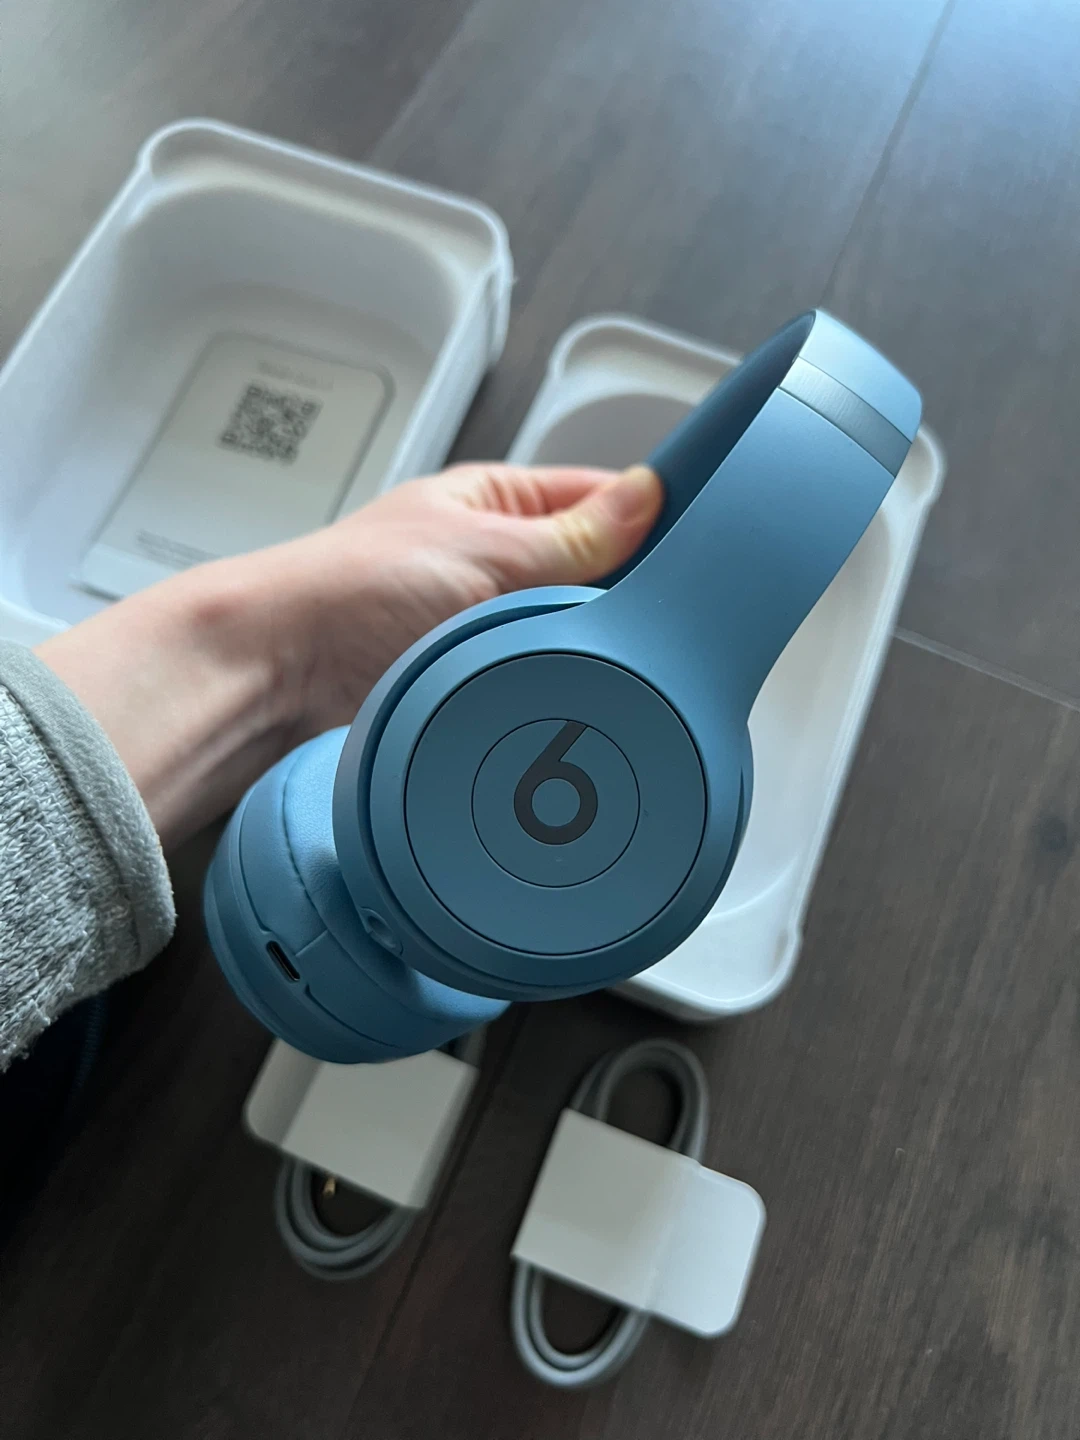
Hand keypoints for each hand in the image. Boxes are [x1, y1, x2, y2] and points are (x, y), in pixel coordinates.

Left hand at [37, 463, 661, 848]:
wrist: (278, 670)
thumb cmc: (351, 589)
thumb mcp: (482, 551)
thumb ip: (572, 537)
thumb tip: (648, 497)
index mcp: (494, 500)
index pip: (598, 495)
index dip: (653, 513)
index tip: (708, 537)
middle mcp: (490, 554)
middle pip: (590, 567)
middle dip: (627, 589)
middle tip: (676, 613)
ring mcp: (481, 616)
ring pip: (566, 625)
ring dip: (590, 642)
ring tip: (633, 658)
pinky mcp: (469, 672)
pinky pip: (534, 669)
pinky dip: (559, 679)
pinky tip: (587, 692)